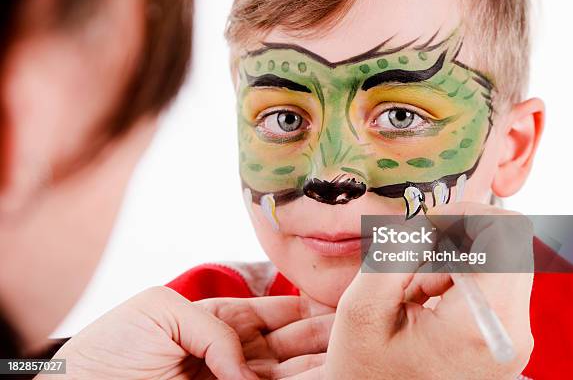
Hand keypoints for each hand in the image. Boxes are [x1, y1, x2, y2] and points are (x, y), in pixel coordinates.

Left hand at [43, 287, 332, 378]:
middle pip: (290, 344)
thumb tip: (246, 370)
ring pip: (286, 373)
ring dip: (317, 364)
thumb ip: (215, 327)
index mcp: (218, 321)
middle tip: (354, 331)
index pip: (273, 314)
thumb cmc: (112, 345)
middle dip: (322, 337)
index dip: (306, 310)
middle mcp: (232, 353)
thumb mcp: (162, 309)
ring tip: (348, 356)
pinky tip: (321, 376)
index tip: (335, 306)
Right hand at [324, 203, 533, 379]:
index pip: (507, 235)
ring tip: (415, 287)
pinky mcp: (504, 334)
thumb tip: (423, 220)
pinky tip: (426, 297)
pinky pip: (493, 280)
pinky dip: (458, 273)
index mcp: (481, 324)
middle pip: (509, 243)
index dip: (466, 212)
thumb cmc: (367, 373)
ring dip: (455, 255)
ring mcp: (512, 334)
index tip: (427, 222)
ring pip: (501, 258)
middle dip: (459, 233)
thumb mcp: (363, 310)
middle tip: (416, 247)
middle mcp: (511, 330)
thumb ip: (394, 254)